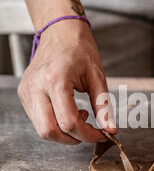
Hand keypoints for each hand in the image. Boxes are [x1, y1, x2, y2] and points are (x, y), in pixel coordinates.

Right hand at [18, 20, 116, 144]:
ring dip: (63, 132)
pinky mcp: (24, 94)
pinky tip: (67, 110)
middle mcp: (36, 87)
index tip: (101, 134)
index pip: (69, 122)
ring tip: (78, 115)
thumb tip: (111, 129)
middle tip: (88, 131)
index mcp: (56, 80)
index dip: (87, 134)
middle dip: (72, 139)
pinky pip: (38, 120)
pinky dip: (55, 123)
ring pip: (42, 129)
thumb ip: (103, 106)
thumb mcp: (97, 76)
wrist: (59, 31)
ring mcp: (27, 91)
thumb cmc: (79, 49)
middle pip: (49, 131)